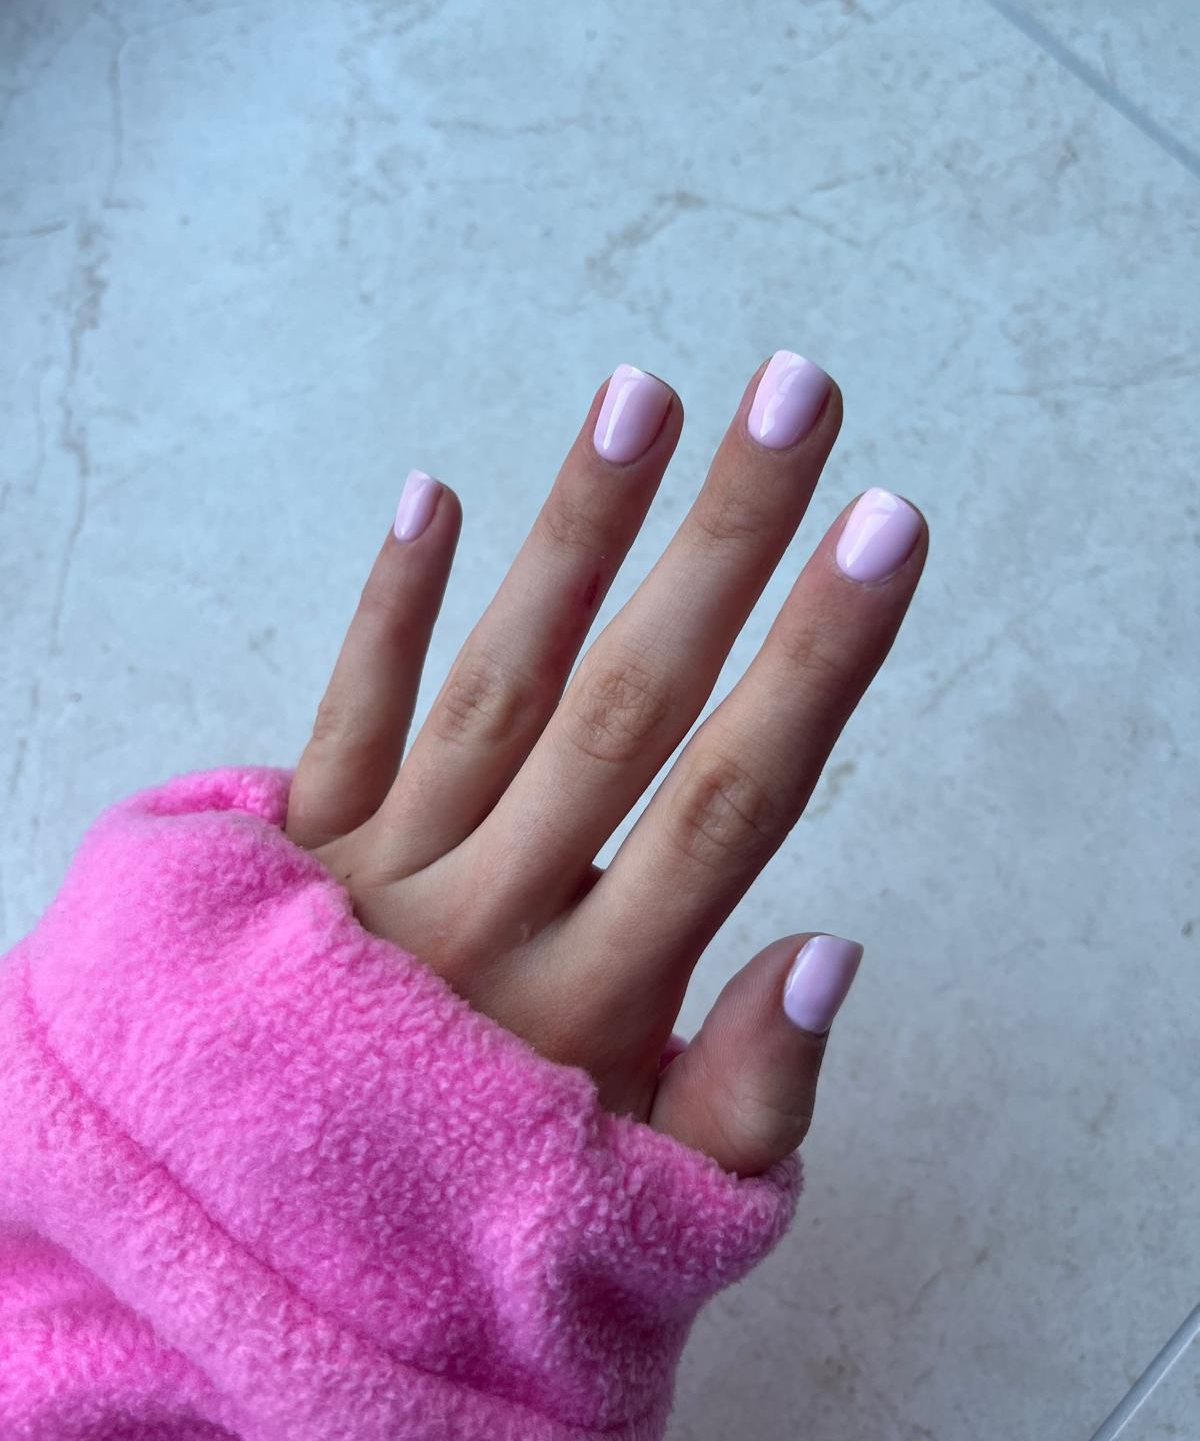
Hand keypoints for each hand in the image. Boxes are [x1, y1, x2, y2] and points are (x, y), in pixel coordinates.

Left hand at [284, 355, 926, 1175]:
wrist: (255, 1265)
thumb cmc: (481, 1226)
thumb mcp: (646, 1215)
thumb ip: (748, 1098)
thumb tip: (834, 943)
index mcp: (589, 1006)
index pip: (728, 801)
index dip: (813, 661)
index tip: (884, 527)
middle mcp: (484, 919)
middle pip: (625, 705)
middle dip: (722, 543)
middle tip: (797, 397)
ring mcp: (373, 880)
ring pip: (493, 683)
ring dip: (574, 535)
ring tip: (642, 397)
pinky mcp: (281, 863)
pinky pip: (335, 719)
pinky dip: (383, 610)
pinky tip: (429, 494)